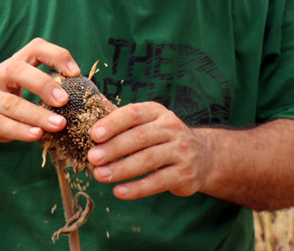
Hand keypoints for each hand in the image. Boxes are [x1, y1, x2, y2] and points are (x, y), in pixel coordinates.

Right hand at [0, 38, 80, 153]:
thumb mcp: (10, 95)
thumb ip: (35, 97)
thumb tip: (75, 106)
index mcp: (7, 68)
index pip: (33, 48)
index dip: (56, 55)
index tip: (75, 71)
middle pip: (18, 70)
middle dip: (44, 83)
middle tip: (65, 100)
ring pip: (10, 103)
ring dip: (36, 114)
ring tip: (58, 125)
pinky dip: (19, 130)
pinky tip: (36, 136)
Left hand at [85, 102, 213, 199]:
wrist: (202, 156)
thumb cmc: (161, 138)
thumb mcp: (145, 122)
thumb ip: (119, 116)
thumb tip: (90, 102)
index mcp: (157, 112)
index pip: (134, 113)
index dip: (113, 123)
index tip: (94, 134)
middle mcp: (172, 128)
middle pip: (140, 137)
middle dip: (114, 148)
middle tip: (92, 158)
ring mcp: (181, 151)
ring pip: (148, 160)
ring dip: (122, 169)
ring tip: (100, 176)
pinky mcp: (185, 174)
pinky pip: (158, 181)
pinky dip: (137, 188)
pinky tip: (119, 192)